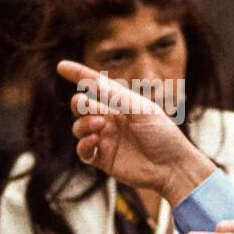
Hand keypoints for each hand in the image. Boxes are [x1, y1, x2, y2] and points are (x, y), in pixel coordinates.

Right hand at [57, 60, 215, 203]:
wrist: (171, 167)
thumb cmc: (162, 134)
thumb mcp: (142, 110)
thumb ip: (118, 97)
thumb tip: (95, 83)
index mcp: (121, 103)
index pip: (95, 85)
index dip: (78, 74)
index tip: (61, 66)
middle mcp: (111, 119)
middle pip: (82, 106)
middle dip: (79, 104)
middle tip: (90, 107)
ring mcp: (106, 139)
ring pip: (79, 127)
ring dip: (82, 124)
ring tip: (99, 126)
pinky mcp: (103, 159)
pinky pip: (83, 150)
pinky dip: (83, 145)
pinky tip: (94, 142)